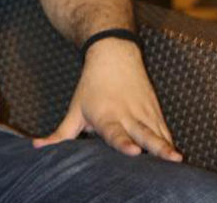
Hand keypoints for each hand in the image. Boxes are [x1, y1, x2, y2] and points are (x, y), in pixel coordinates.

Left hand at [33, 39, 181, 161]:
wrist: (113, 55)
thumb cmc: (91, 87)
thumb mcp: (74, 109)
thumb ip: (61, 134)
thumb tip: (37, 148)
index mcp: (106, 117)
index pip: (116, 133)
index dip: (124, 143)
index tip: (133, 152)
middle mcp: (128, 116)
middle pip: (145, 134)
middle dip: (157, 147)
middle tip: (170, 157)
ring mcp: (145, 114)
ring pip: (159, 133)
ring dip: (168, 147)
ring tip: (179, 161)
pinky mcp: (156, 113)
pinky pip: (165, 132)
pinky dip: (171, 143)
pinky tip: (178, 159)